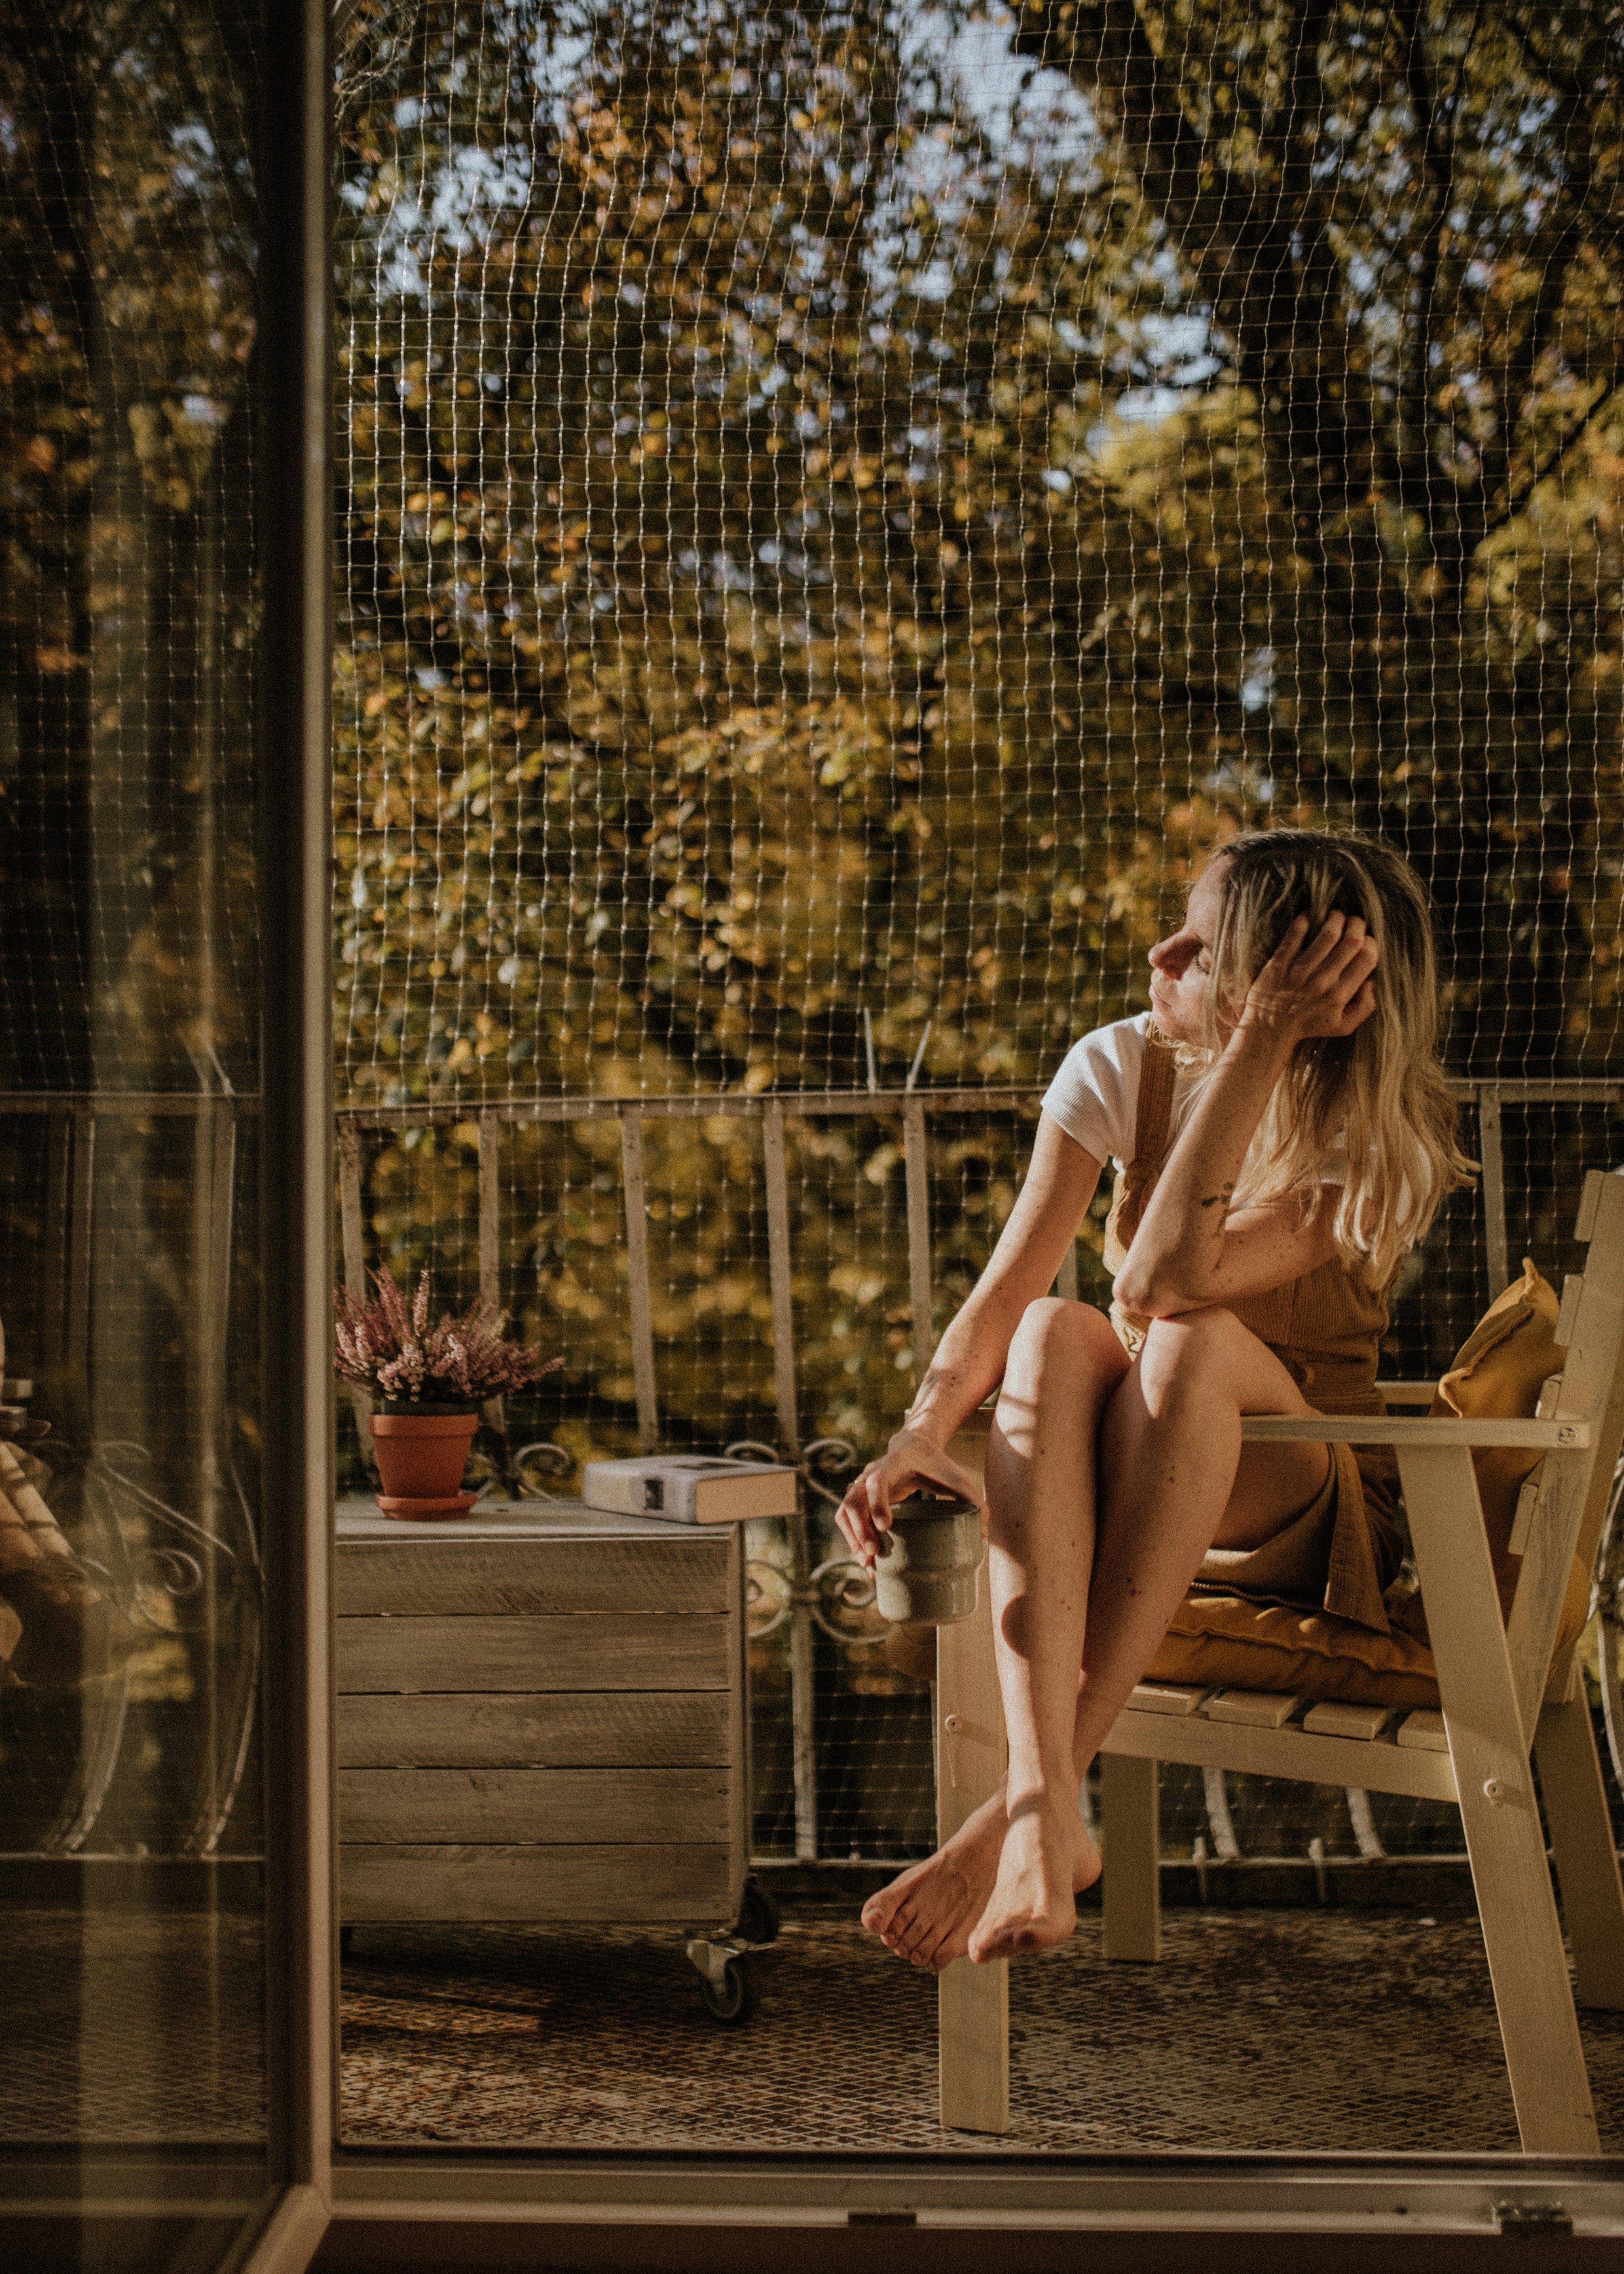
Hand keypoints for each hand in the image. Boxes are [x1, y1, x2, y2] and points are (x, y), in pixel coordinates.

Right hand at [833, 1429, 983, 1566]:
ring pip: (845, 1511)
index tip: (886, 1528)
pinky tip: (865, 1560)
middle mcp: (871, 1473)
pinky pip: (845, 1517)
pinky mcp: (860, 1497)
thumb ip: (974, 1500)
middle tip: (873, 1554)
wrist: (915, 1448)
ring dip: (852, 1538)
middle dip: (860, 1529)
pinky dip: (851, 1538)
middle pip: (854, 1500)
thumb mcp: (958, 1478)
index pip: (877, 1481)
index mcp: (894, 1464)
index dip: (878, 1503)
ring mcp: (862, 1485)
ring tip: (867, 1564)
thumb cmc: (937, 1465)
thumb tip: (984, 1535)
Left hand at [1237, 910, 1378, 1046]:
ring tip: (1336, 916)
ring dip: (1336, 918)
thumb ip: (1366, 1006)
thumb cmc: (1309, 1024)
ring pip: (1327, 933)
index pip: (1366, 958)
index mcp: (1340, 995)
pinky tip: (1311, 916)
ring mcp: (1300, 971)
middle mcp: (1322, 981)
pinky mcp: (1280, 962)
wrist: (1268, 1028)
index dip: (1371, 943)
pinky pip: (1295, 933)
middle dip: (1357, 925)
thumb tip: (1372, 981)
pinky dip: (1306, 919)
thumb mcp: (1343, 1026)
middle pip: (1351, 941)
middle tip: (1354, 922)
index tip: (1365, 940)